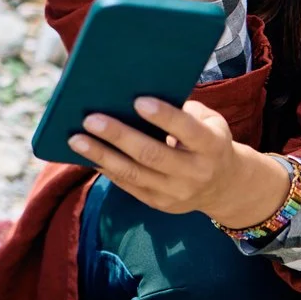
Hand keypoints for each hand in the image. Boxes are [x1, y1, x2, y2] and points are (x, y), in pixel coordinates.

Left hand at [68, 97, 292, 229]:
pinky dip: (105, 169)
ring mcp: (175, 193)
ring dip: (101, 155)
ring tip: (75, 139)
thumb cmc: (209, 141)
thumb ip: (183, 110)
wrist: (225, 186)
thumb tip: (137, 95)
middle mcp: (194, 172)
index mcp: (211, 146)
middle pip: (151, 154)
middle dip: (118, 136)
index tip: (138, 100)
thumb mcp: (209, 121)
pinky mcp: (158, 204)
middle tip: (90, 119)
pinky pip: (127, 186)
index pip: (187, 130)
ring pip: (133, 174)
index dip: (163, 116)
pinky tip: (86, 155)